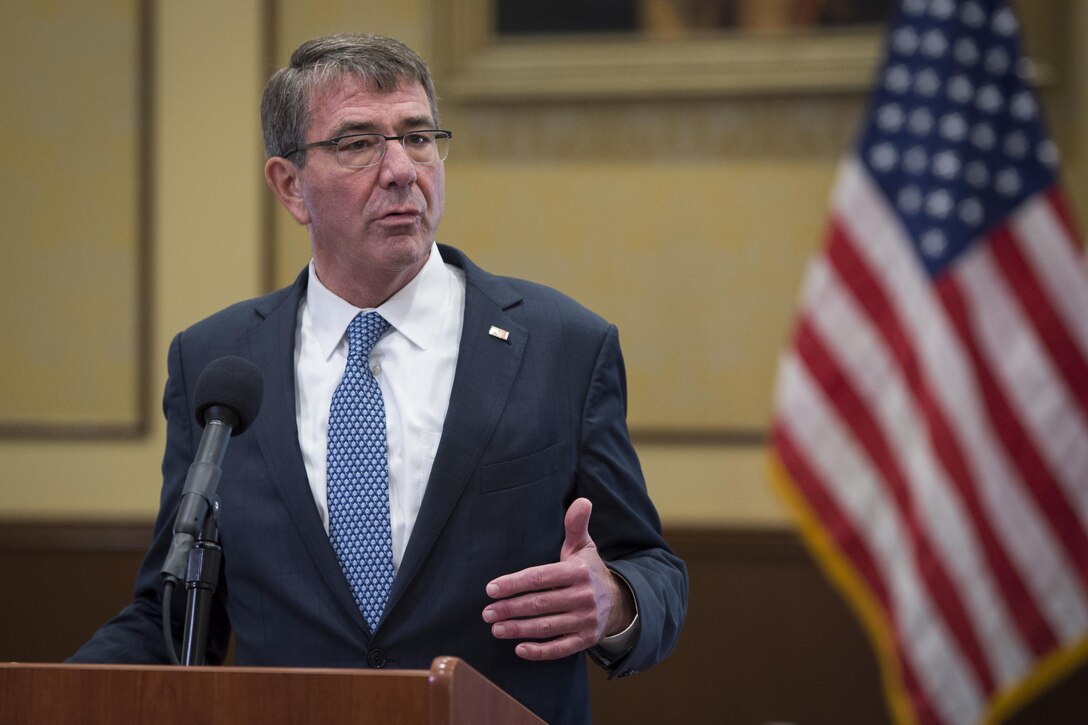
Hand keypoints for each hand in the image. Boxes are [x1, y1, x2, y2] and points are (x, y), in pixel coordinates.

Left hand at [481, 497, 635, 659]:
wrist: (619, 601)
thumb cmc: (589, 570)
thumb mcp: (584, 546)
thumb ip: (576, 525)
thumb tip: (581, 501)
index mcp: (579, 572)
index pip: (540, 577)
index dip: (514, 583)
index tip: (491, 588)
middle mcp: (584, 597)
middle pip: (540, 604)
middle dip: (510, 608)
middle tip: (487, 612)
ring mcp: (586, 621)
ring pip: (546, 627)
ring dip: (518, 629)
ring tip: (496, 628)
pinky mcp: (586, 640)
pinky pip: (561, 648)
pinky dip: (540, 651)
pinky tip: (519, 648)